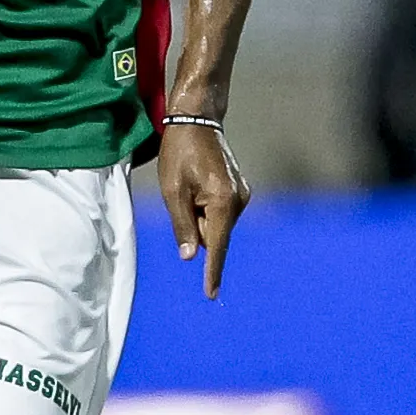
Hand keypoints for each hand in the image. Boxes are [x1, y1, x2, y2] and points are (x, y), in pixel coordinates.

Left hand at [156, 118, 249, 297]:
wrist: (198, 119)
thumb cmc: (180, 153)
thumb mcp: (173, 191)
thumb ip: (182, 226)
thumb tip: (190, 256)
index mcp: (223, 203)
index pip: (216, 246)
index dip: (212, 272)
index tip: (211, 294)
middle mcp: (239, 202)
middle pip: (213, 235)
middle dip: (195, 226)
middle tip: (182, 193)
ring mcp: (242, 196)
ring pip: (215, 225)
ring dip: (198, 215)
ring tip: (189, 185)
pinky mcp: (240, 192)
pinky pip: (219, 213)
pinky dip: (205, 208)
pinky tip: (197, 184)